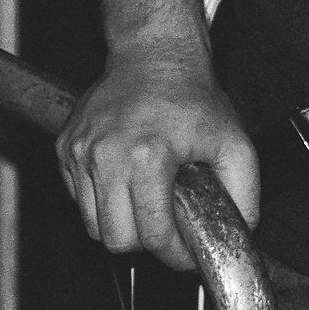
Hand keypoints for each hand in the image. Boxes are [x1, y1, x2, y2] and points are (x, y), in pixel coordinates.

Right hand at [57, 39, 258, 269]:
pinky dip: (101, 201)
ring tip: (146, 202)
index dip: (174, 254)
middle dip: (145, 243)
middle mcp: (106, 155)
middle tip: (166, 228)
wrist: (155, 55)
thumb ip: (243, 192)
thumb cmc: (192, 95)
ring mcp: (80, 151)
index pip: (152, 234)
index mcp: (148, 156)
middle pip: (115, 239)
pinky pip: (78, 198)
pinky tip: (126, 180)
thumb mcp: (233, 141)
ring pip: (92, 224)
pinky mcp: (65, 147)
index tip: (186, 252)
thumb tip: (240, 228)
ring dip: (121, 224)